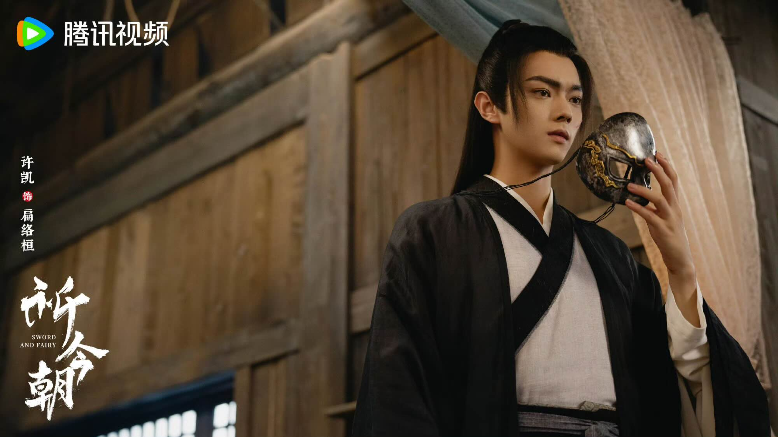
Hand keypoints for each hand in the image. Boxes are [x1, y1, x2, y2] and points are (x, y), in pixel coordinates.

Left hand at [625, 152, 697, 299]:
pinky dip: (639, 209)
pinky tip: (628, 203)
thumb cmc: (670, 238)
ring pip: (660, 199)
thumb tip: (641, 198)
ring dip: (644, 191)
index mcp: (675, 205)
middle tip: (647, 159)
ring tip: (630, 185)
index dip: (667, 166)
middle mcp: (675, 209)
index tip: (658, 154)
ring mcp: (670, 219)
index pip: (674, 181)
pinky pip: (650, 217)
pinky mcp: (663, 231)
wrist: (680, 260)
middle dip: (659, 171)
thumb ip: (655, 208)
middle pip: (669, 185)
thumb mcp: (663, 219)